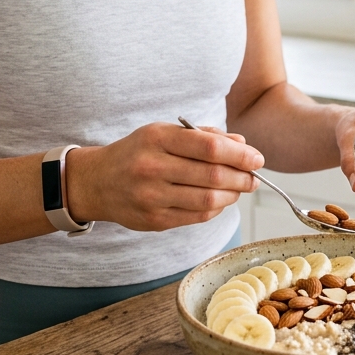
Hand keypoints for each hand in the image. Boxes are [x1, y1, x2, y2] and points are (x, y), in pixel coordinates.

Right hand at [66, 122, 263, 231]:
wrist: (96, 181)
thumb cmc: (138, 152)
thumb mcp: (165, 133)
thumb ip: (204, 137)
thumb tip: (242, 146)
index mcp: (158, 139)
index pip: (210, 148)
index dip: (240, 155)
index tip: (257, 158)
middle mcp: (153, 168)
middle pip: (212, 176)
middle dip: (242, 177)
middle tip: (254, 177)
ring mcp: (152, 197)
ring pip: (208, 201)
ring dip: (232, 195)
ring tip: (239, 188)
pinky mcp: (154, 220)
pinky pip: (196, 217)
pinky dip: (215, 209)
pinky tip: (220, 200)